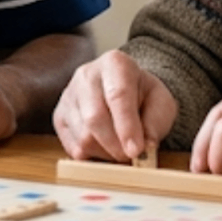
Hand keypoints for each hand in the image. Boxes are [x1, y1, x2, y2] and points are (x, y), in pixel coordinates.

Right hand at [52, 50, 177, 161]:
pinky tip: (105, 147)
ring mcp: (69, 96)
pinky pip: (73, 148)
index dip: (127, 127)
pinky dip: (93, 157)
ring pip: (83, 136)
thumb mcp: (162, 104)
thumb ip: (156, 123)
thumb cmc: (144, 97)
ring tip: (121, 148)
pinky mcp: (59, 117)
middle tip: (132, 157)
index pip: (118, 96)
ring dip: (106, 153)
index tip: (137, 151)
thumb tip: (145, 147)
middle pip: (94, 118)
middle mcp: (86, 75)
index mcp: (115, 63)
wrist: (125, 92)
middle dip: (115, 146)